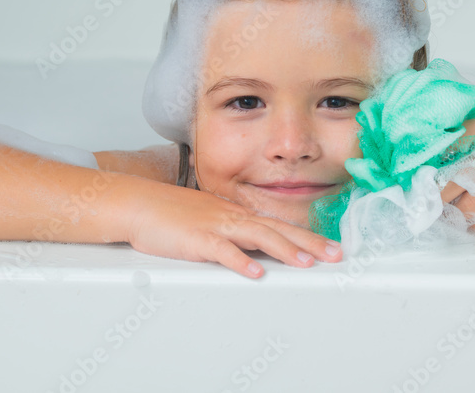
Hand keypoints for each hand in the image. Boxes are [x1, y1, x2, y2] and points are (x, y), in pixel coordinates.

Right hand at [123, 179, 342, 278]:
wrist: (138, 202)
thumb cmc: (169, 213)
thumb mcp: (209, 220)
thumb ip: (231, 232)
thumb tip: (252, 247)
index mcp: (236, 215)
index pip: (279, 225)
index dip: (306, 236)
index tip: (330, 247)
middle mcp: (232, 218)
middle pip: (278, 229)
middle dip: (309, 243)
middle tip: (335, 255)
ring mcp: (215, 226)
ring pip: (257, 236)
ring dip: (284, 249)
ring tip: (306, 263)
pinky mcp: (196, 239)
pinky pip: (222, 251)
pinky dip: (240, 261)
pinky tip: (256, 272)